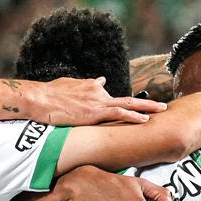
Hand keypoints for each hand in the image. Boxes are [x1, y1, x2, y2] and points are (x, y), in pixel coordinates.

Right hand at [34, 77, 166, 125]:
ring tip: (161, 110)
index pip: (109, 96)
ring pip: (127, 104)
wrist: (39, 98)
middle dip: (145, 103)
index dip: (121, 103)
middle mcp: (98, 91)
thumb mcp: (69, 84)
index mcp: (91, 86)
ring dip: (146, 108)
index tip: (133, 109)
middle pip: (126, 98)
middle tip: (162, 105)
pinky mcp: (94, 112)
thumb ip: (85, 83)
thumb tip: (100, 80)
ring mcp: (97, 101)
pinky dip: (132, 116)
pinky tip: (145, 121)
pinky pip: (118, 114)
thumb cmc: (48, 94)